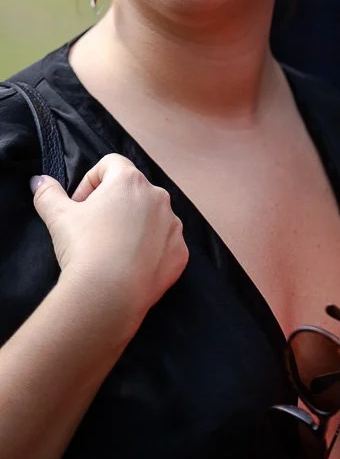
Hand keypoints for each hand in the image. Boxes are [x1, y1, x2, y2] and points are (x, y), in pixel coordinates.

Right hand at [32, 154, 188, 336]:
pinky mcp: (180, 252)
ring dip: (135, 227)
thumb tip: (39, 181)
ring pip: (152, 217)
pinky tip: (130, 267)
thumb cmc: (84, 247)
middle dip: (113, 205)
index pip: (110, 164)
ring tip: (112, 251)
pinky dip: (150, 251)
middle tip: (93, 231)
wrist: (108, 294)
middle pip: (133, 190)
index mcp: (130, 181)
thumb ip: (48, 193)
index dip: (90, 182)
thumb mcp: (58, 217)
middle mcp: (158, 196)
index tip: (79, 206)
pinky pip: (165, 245)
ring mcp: (173, 224)